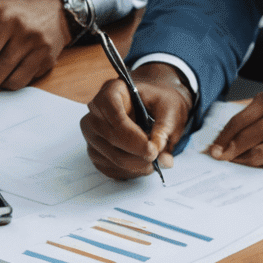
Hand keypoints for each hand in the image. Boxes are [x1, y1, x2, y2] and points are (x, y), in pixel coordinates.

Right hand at [81, 63, 193, 179]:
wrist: (156, 108)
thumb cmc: (160, 104)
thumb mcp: (170, 110)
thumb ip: (165, 132)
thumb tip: (162, 159)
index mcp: (112, 90)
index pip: (112, 112)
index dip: (132, 135)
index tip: (152, 149)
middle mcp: (96, 111)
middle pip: (110, 137)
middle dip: (136, 154)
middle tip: (158, 158)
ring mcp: (93, 132)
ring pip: (110, 156)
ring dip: (135, 165)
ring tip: (154, 161)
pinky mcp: (95, 151)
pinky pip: (109, 168)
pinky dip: (129, 171)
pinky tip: (143, 164)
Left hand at [207, 85, 262, 165]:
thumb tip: (246, 127)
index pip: (242, 113)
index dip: (225, 130)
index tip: (215, 140)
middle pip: (242, 127)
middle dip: (224, 143)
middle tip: (213, 154)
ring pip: (251, 141)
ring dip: (234, 153)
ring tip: (226, 161)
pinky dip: (251, 160)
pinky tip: (245, 163)